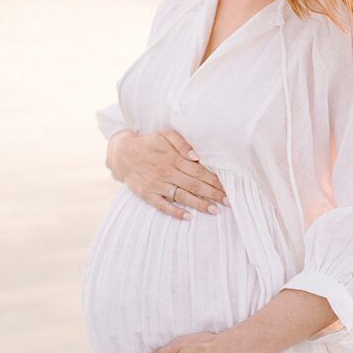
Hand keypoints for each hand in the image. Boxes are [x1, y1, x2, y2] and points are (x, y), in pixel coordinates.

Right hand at [106, 128, 229, 220]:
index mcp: (173, 158)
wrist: (124, 154)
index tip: (228, 187)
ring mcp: (156, 185)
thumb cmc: (150, 143)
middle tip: (229, 201)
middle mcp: (166, 172)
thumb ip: (182, 142)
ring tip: (215, 210)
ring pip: (181, 196)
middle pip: (194, 185)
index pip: (199, 171)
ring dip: (199, 204)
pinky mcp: (147, 194)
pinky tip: (188, 217)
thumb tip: (197, 155)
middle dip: (213, 193)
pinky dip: (175, 212)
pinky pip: (162, 206)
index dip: (214, 180)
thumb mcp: (166, 135)